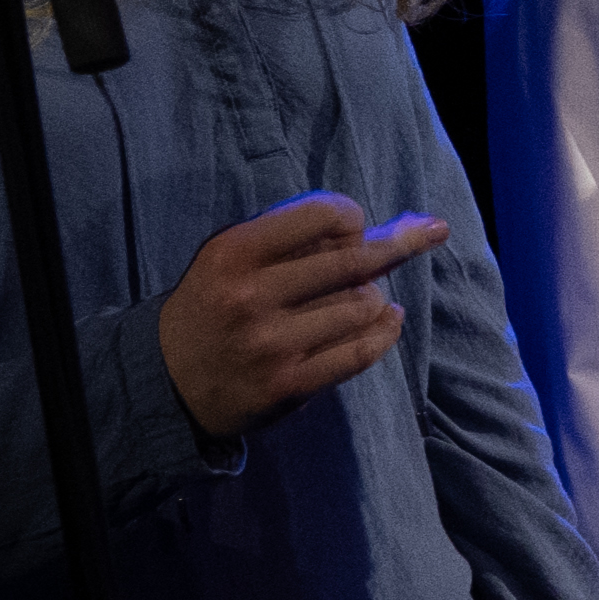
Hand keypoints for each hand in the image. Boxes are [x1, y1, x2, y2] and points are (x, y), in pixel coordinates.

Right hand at [160, 194, 439, 443]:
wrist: (167, 379)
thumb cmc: (215, 303)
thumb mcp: (233, 256)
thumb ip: (297, 237)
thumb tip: (396, 226)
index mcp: (233, 252)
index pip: (323, 214)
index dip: (353, 216)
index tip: (356, 225)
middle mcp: (250, 296)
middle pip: (354, 260)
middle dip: (398, 245)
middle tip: (431, 233)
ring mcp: (271, 344)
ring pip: (364, 306)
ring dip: (375, 298)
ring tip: (360, 298)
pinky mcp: (288, 385)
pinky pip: (361, 351)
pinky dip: (385, 331)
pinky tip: (388, 320)